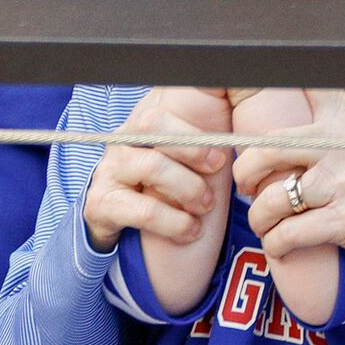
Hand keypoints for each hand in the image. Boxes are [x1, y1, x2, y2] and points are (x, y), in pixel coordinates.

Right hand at [82, 86, 232, 250]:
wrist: (115, 217)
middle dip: (192, 150)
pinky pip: (144, 210)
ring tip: (205, 206)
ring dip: (188, 188)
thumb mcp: (178, 159)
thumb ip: (202, 143)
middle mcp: (121, 143)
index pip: (162, 113)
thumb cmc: (160, 183)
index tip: (220, 158)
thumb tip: (242, 131)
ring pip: (152, 165)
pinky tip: (190, 231)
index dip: (194, 134)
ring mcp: (108, 171)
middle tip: (217, 172)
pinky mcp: (101, 205)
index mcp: (141, 128)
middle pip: (152, 127)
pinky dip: (175, 223)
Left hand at [236, 88, 344, 273]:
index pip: (307, 90)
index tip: (252, 96)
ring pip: (273, 200)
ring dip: (260, 219)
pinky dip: (276, 245)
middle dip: (245, 173)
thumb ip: (333, 113)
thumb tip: (296, 85)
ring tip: (267, 225)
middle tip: (249, 186)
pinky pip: (289, 235)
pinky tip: (280, 246)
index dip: (272, 83)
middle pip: (267, 151)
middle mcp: (344, 148)